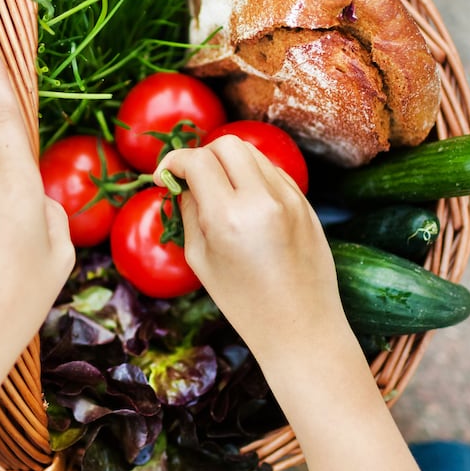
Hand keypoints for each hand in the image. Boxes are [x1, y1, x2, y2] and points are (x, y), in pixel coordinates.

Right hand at [155, 136, 346, 358]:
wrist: (300, 326)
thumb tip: (182, 182)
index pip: (197, 161)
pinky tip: (245, 203)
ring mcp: (289, 198)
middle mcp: (262, 200)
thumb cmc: (244, 302)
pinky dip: (253, 176)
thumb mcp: (201, 260)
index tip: (164, 177)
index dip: (173, 162)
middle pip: (226, 144)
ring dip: (229, 163)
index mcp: (228, 217)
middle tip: (193, 180)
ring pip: (252, 153)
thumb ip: (189, 212)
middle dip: (202, 155)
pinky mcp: (305, 203)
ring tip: (220, 192)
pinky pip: (273, 171)